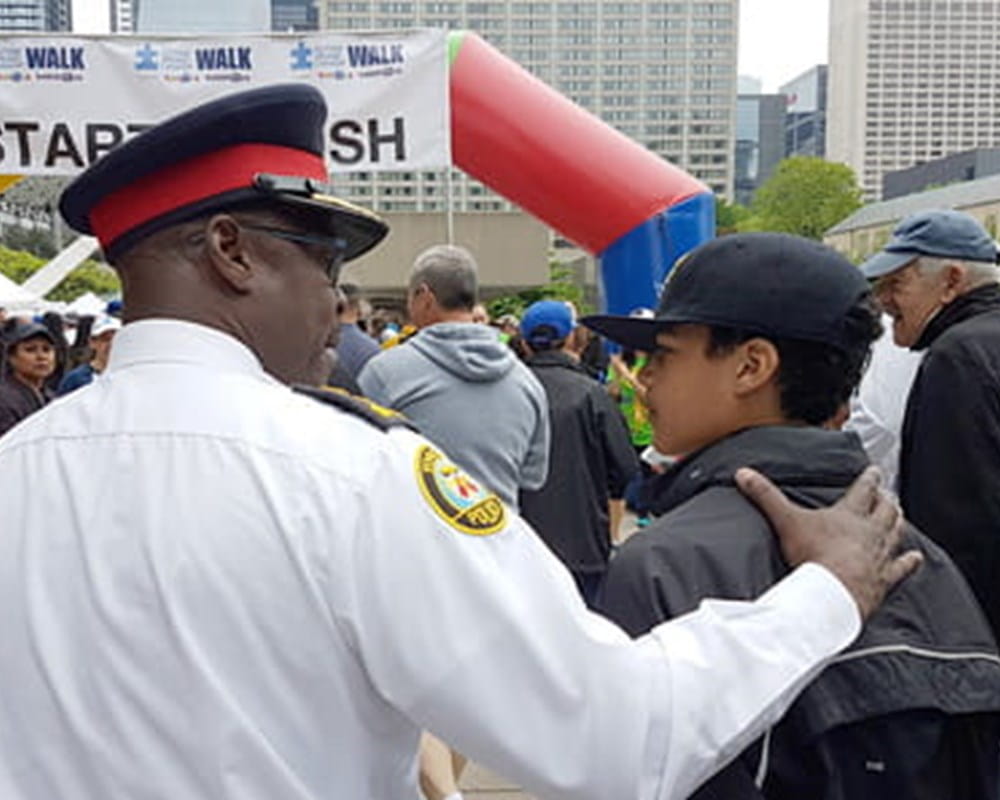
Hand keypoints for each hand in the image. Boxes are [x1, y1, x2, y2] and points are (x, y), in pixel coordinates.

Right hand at [735, 466, 922, 620]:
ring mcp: (880, 555)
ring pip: (896, 533)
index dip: (869, 479)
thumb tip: (743, 474)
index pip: (863, 490)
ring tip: (900, 515)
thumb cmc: (813, 555)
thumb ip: (765, 496)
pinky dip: (910, 561)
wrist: (834, 590)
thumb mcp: (786, 520)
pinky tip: (917, 557)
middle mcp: (870, 531)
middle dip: (887, 500)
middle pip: (885, 510)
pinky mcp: (884, 578)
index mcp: (849, 514)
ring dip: (898, 522)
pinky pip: (902, 566)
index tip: (875, 470)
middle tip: (888, 493)